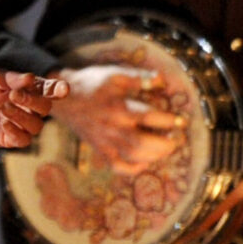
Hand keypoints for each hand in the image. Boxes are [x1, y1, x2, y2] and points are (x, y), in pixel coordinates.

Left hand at [0, 69, 68, 148]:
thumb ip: (13, 78)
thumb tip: (30, 77)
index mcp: (32, 90)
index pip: (50, 90)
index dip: (58, 90)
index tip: (63, 89)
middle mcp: (32, 108)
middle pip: (45, 108)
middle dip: (32, 101)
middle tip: (14, 94)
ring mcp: (25, 124)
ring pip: (36, 126)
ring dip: (21, 116)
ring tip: (4, 108)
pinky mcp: (15, 139)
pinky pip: (24, 140)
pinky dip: (15, 132)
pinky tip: (4, 123)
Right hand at [51, 64, 185, 172]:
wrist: (61, 98)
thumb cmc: (89, 84)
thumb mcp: (113, 74)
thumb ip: (139, 77)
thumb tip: (162, 80)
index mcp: (118, 107)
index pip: (149, 117)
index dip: (170, 120)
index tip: (181, 121)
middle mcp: (113, 127)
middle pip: (142, 143)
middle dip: (166, 144)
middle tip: (177, 139)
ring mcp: (105, 140)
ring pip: (132, 156)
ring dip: (155, 155)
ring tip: (166, 148)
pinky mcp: (100, 149)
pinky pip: (117, 166)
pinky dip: (134, 169)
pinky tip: (144, 162)